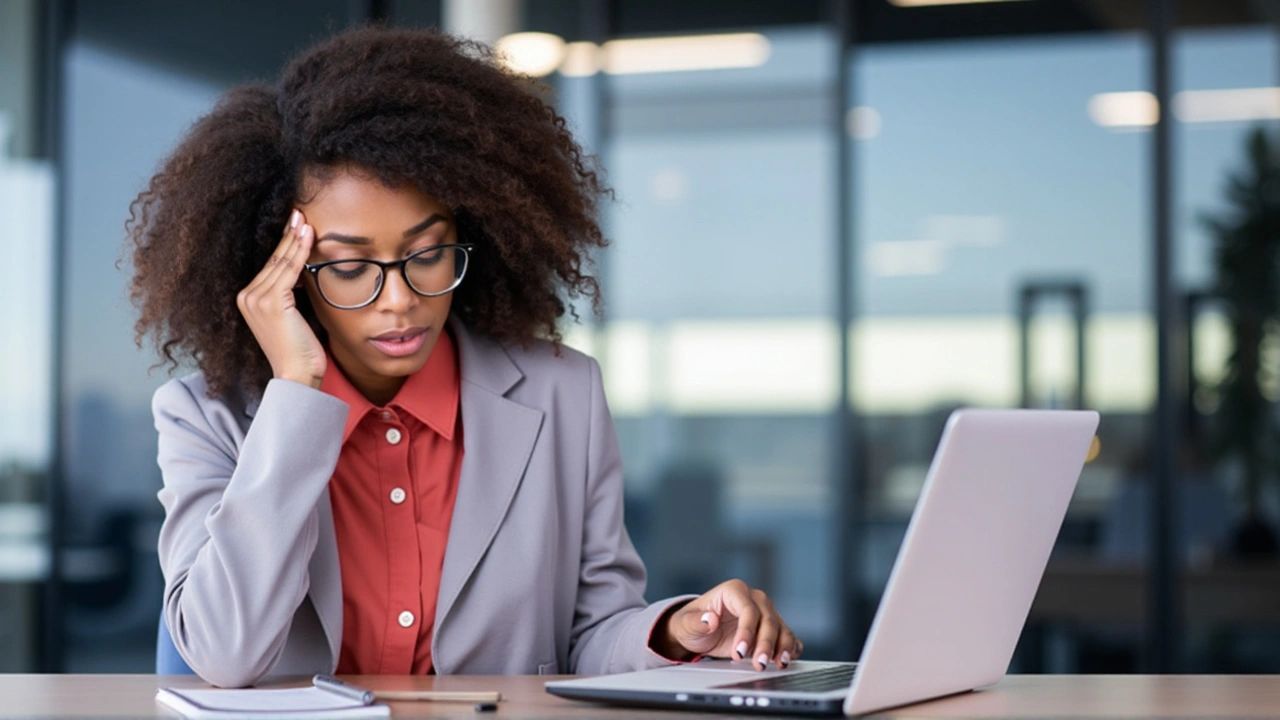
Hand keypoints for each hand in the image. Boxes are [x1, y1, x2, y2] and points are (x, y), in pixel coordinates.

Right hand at [236, 209, 325, 388]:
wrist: (297, 375)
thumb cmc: (300, 350)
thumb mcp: (291, 316)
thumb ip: (290, 294)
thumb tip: (303, 270)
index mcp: (248, 299)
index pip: (271, 264)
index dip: (284, 242)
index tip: (295, 223)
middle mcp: (247, 297)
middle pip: (274, 259)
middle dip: (288, 234)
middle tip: (299, 212)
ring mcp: (256, 299)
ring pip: (281, 261)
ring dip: (295, 237)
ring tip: (305, 218)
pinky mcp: (270, 302)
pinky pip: (289, 270)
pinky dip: (300, 251)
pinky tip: (309, 235)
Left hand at [652, 579, 800, 670]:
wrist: (698, 631)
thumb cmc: (692, 623)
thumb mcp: (686, 623)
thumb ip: (696, 621)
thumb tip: (709, 619)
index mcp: (734, 591)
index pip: (748, 609)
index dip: (746, 631)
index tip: (739, 652)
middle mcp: (754, 598)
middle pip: (768, 619)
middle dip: (765, 644)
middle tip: (759, 664)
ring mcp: (765, 612)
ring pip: (781, 627)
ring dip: (782, 647)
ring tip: (779, 663)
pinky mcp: (771, 628)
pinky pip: (787, 635)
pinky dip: (790, 646)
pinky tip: (788, 657)